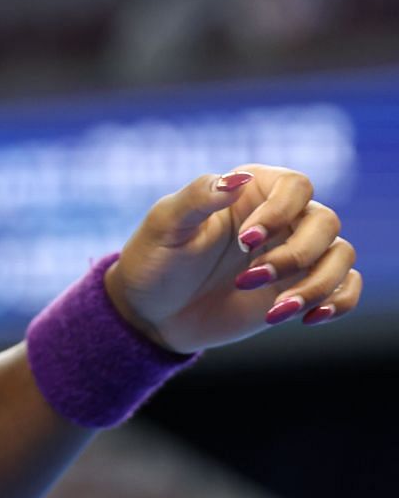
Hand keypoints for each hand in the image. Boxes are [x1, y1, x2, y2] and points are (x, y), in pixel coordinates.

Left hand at [102, 164, 361, 354]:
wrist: (152, 312)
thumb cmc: (154, 259)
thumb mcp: (166, 225)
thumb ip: (199, 197)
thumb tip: (236, 178)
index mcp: (249, 192)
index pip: (295, 185)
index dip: (281, 211)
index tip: (245, 241)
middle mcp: (279, 219)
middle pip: (325, 222)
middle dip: (296, 254)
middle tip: (248, 278)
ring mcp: (293, 255)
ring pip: (341, 255)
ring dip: (315, 284)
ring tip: (276, 310)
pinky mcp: (300, 288)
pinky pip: (345, 286)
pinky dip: (339, 301)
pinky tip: (308, 318)